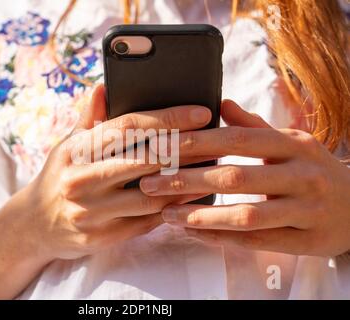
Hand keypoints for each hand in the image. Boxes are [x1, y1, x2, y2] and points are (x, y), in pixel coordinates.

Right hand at [0, 85, 212, 298]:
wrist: (34, 225)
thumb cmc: (60, 176)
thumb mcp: (68, 145)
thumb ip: (90, 118)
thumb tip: (104, 86)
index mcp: (76, 150)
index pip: (129, 127)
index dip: (168, 118)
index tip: (201, 112)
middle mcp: (81, 180)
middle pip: (145, 159)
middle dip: (186, 148)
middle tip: (216, 138)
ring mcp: (90, 212)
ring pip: (150, 194)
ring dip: (185, 182)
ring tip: (212, 167)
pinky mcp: (101, 237)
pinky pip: (145, 221)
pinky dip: (172, 207)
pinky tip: (192, 197)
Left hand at [139, 100, 349, 256]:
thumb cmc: (314, 169)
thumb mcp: (292, 141)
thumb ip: (255, 126)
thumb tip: (221, 104)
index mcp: (293, 144)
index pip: (237, 140)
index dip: (197, 143)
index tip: (163, 146)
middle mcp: (301, 175)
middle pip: (235, 178)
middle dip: (188, 181)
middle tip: (151, 184)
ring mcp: (306, 210)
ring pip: (245, 214)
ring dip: (201, 216)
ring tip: (166, 215)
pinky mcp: (307, 240)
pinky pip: (257, 241)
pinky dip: (223, 238)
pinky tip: (195, 234)